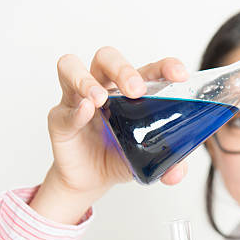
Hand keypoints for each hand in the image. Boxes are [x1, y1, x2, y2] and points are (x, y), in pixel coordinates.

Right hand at [30, 47, 189, 223]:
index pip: (149, 69)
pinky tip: (86, 112)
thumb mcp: (150, 160)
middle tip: (136, 90)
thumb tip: (177, 174)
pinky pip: (65, 109)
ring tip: (100, 99)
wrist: (92, 180)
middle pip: (107, 58)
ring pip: (72, 68)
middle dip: (123, 69)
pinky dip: (76, 110)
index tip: (180, 74)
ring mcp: (79, 99)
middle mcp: (105, 88)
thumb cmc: (120, 157)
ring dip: (87, 80)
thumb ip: (170, 164)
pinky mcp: (60, 118)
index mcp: (132, 91)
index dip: (164, 67)